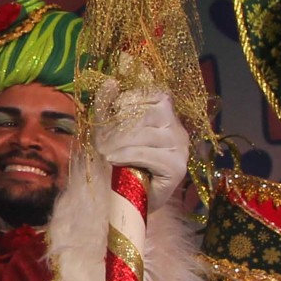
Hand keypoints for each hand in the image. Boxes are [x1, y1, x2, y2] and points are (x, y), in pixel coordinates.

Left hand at [92, 82, 188, 206]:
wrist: (130, 199)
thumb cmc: (120, 161)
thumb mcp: (108, 129)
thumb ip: (108, 105)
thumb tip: (111, 81)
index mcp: (166, 113)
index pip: (152, 93)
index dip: (128, 100)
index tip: (110, 116)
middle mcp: (177, 126)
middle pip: (148, 113)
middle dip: (118, 126)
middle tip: (99, 142)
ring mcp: (180, 147)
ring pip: (147, 134)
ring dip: (119, 143)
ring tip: (104, 152)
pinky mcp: (177, 167)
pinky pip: (148, 153)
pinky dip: (126, 155)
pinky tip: (113, 160)